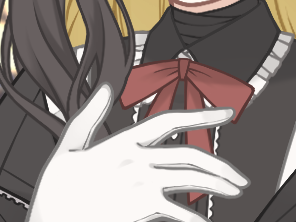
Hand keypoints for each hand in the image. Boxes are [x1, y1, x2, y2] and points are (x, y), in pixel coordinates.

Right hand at [27, 83, 248, 221]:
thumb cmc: (56, 193)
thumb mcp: (67, 146)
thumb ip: (89, 115)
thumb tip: (103, 87)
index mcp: (122, 141)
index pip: (170, 120)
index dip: (201, 115)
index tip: (226, 113)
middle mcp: (137, 161)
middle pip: (190, 156)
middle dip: (221, 166)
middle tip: (239, 176)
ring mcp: (141, 186)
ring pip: (191, 181)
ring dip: (218, 186)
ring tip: (234, 192)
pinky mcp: (140, 210)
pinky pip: (177, 213)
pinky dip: (194, 218)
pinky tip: (204, 221)